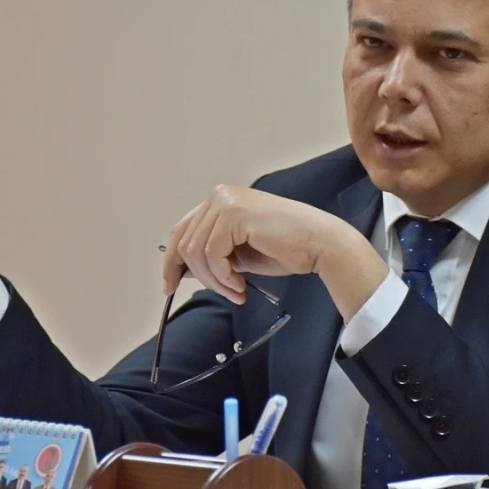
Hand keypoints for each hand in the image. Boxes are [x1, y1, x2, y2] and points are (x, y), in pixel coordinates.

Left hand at [162, 185, 388, 319]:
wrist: (319, 244)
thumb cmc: (286, 249)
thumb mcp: (238, 254)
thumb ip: (212, 256)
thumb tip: (182, 271)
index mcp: (219, 201)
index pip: (182, 231)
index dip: (171, 262)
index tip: (169, 287)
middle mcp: (218, 195)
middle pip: (184, 243)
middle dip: (198, 277)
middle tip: (225, 293)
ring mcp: (225, 201)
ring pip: (196, 252)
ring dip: (215, 280)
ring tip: (237, 291)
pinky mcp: (234, 214)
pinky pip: (212, 254)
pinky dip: (224, 276)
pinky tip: (241, 284)